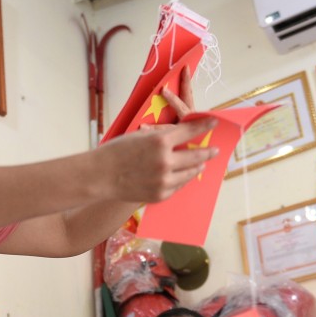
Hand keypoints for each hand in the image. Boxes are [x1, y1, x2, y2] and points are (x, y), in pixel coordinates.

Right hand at [95, 118, 217, 203]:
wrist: (100, 176)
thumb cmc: (116, 152)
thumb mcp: (139, 136)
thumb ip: (161, 137)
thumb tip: (178, 135)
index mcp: (159, 141)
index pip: (190, 131)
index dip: (205, 126)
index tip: (215, 122)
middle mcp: (165, 161)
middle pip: (196, 155)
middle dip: (208, 151)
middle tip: (215, 149)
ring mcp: (164, 180)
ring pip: (191, 173)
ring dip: (198, 167)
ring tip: (202, 164)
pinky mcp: (161, 194)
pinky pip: (179, 185)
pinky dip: (183, 179)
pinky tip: (185, 176)